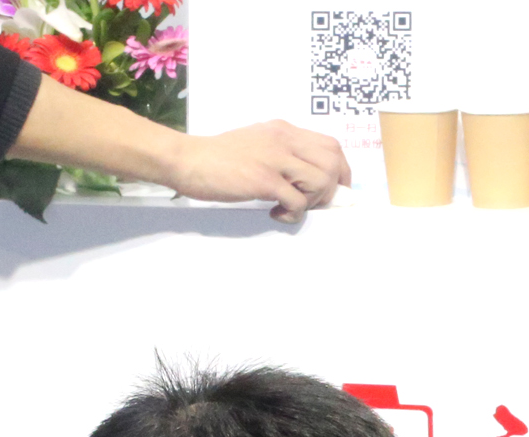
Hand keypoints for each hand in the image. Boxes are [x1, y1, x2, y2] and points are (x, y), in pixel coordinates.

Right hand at [159, 120, 350, 221]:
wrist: (188, 160)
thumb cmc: (218, 157)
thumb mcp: (258, 143)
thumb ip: (283, 153)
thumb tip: (309, 176)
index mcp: (284, 130)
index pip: (331, 145)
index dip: (340, 171)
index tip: (333, 190)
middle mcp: (284, 139)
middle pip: (333, 162)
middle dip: (331, 189)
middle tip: (311, 202)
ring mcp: (275, 158)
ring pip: (321, 181)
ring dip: (311, 202)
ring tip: (289, 207)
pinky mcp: (264, 179)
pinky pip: (298, 201)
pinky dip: (293, 214)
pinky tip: (275, 213)